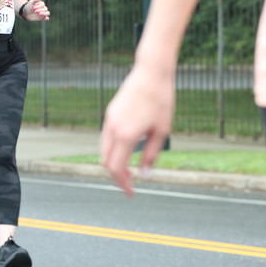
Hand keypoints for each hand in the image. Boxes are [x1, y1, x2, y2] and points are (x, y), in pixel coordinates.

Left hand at [21, 0, 49, 21]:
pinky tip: (46, 19)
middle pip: (45, 9)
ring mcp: (43, 13)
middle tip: (35, 11)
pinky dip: (47, 18)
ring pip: (47, 13)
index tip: (33, 8)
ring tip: (40, 14)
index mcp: (41, 4)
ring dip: (45, 14)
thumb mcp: (31, 2)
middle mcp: (43, 8)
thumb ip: (35, 0)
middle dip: (40, 10)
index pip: (42, 5)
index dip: (38, 6)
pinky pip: (46, 18)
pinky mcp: (42, 18)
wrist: (26, 12)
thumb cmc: (29, 6)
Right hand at [99, 63, 173, 195]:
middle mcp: (113, 129)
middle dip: (116, 176)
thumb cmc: (161, 101)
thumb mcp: (162, 131)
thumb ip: (151, 155)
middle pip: (106, 162)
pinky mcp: (110, 114)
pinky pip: (106, 138)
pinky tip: (126, 152)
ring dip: (113, 163)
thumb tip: (144, 175)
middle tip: (130, 183)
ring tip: (128, 169)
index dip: (122, 184)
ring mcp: (109, 120)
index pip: (117, 169)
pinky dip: (112, 150)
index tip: (131, 193)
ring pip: (103, 150)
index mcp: (126, 136)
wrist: (151, 73)